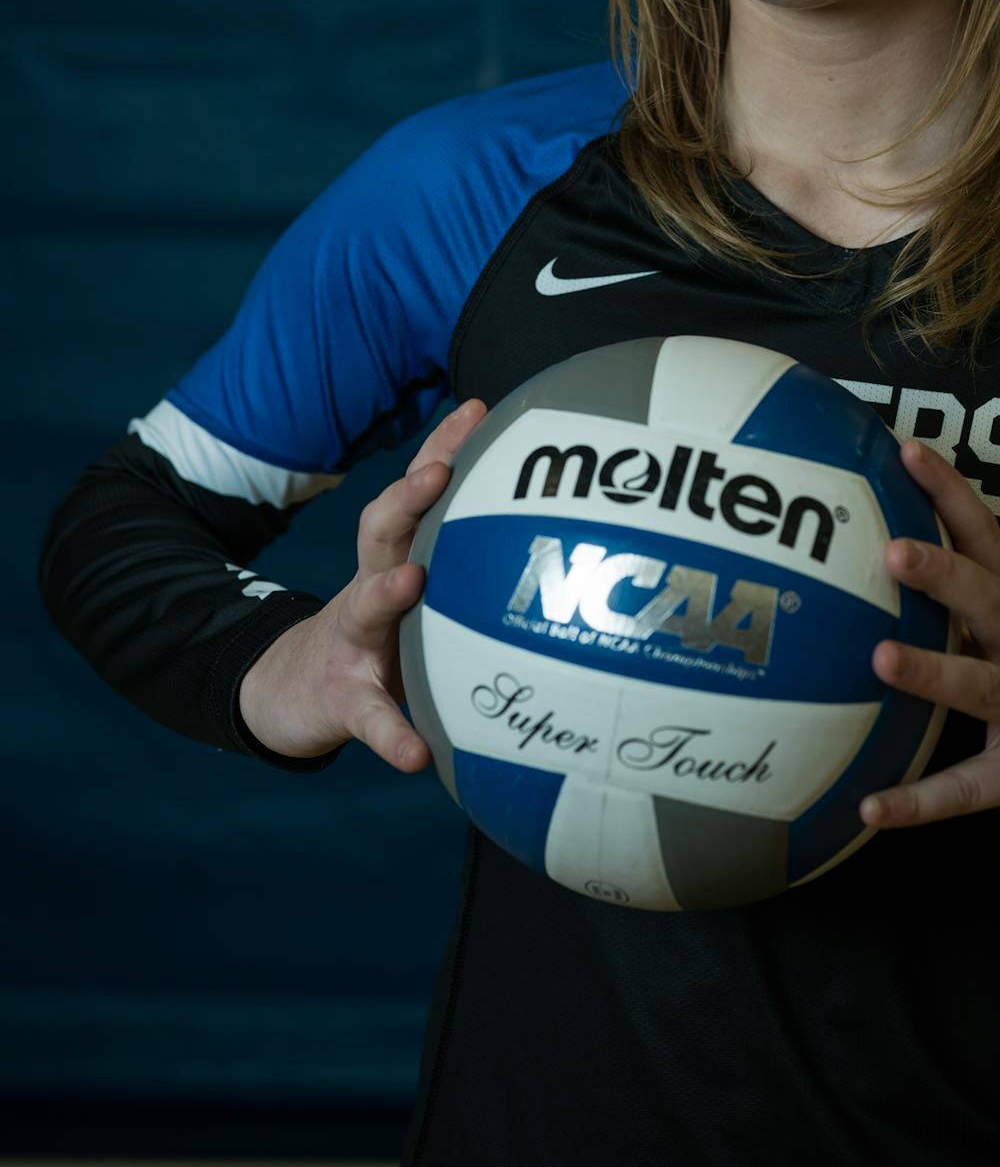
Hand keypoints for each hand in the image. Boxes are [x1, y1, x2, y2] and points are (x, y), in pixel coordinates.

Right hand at [236, 397, 487, 769]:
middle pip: (383, 531)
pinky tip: (415, 757)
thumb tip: (539, 509)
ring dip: (387, 593)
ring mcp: (352, 644)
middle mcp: (372, 588)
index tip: (477, 409)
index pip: (418, 492)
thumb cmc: (379, 626)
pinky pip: (370, 720)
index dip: (444, 447)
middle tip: (438, 472)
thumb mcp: (409, 580)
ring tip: (412, 581)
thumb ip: (460, 551)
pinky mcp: (344, 701)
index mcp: (395, 556)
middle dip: (409, 497)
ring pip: (365, 609)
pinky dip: (392, 736)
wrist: (291, 688)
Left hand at [859, 438, 999, 851]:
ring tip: (878, 658)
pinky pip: (970, 790)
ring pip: (983, 687)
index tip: (906, 449)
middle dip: (944, 573)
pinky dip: (921, 800)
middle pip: (993, 601)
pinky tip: (871, 808)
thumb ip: (956, 604)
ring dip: (932, 672)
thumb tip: (864, 559)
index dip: (950, 492)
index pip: (985, 538)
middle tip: (891, 550)